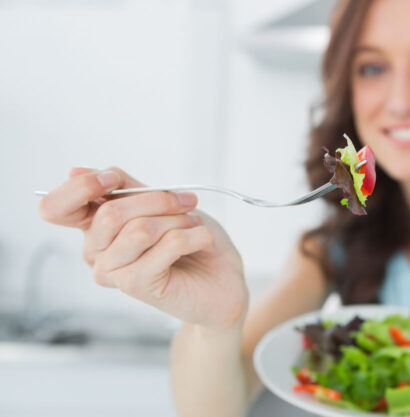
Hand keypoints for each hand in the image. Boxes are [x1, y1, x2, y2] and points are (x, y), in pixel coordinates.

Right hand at [38, 167, 247, 330]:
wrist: (222, 280)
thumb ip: (124, 186)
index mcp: (96, 226)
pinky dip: (194, 236)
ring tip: (195, 226)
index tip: (114, 179)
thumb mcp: (161, 202)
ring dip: (180, 221)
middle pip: (111, 213)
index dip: (81, 187)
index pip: (56, 208)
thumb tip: (76, 170)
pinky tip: (201, 242)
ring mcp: (113, 272)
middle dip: (159, 200)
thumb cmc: (192, 240)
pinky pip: (166, 245)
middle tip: (188, 203)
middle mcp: (96, 251)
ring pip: (141, 230)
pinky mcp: (136, 286)